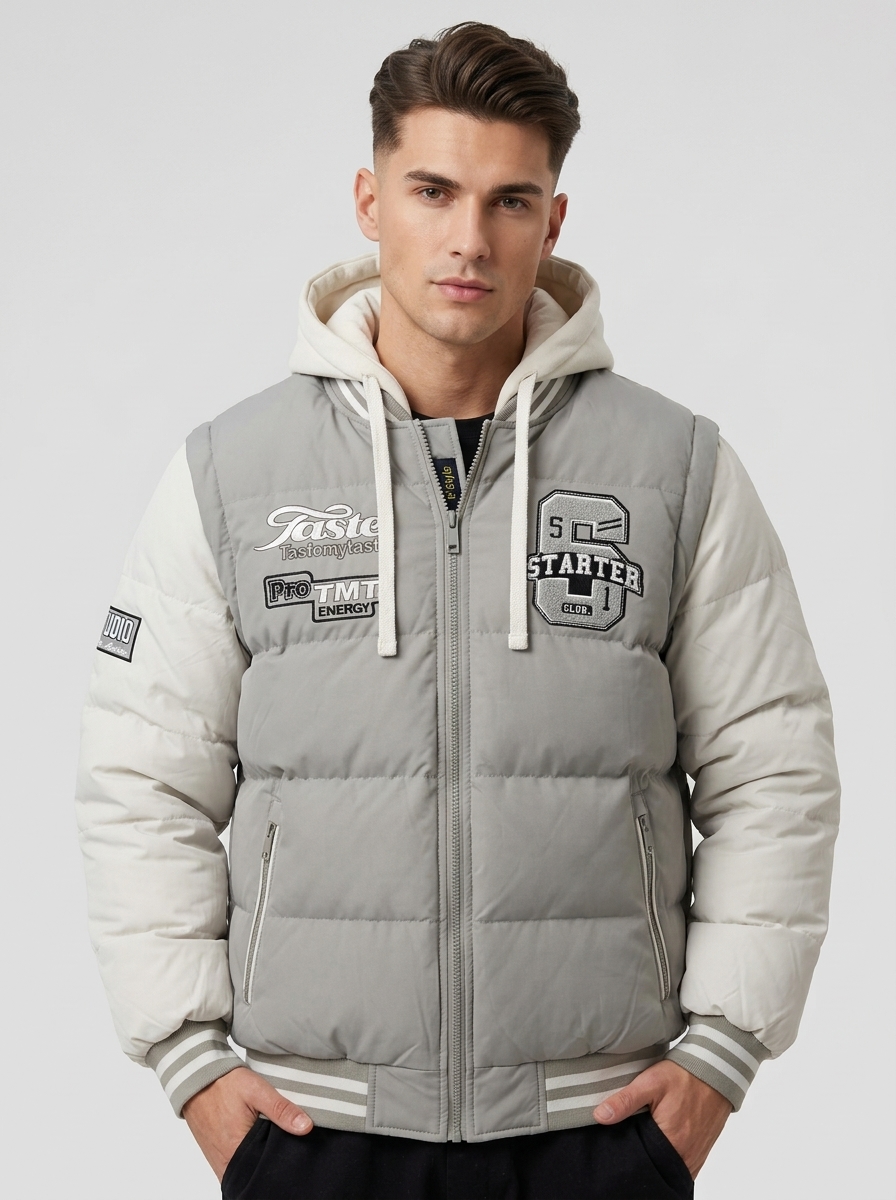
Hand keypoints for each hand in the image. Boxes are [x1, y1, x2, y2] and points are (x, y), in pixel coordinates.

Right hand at [183, 1066, 312, 1180]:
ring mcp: (218, 1161)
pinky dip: (246, 1157)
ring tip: (269, 1141)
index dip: (281, 1162)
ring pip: (246, 1170)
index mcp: (236, 1151)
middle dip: (270, 1161)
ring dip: (258, 1159)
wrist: (196, 1078)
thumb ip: (281, 1109)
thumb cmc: (224, 1084)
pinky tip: (256, 1142)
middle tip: (282, 1143)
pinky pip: (235, 1165)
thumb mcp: (257, 1090)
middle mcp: (225, 1162)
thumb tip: (306, 1127)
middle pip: (256, 1172)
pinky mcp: (215, 1156)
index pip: (266, 1169)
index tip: (292, 1151)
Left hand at [592, 1059, 730, 1178]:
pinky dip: (671, 1158)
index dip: (629, 1155)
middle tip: (633, 1141)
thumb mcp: (650, 1082)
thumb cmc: (683, 1076)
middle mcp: (686, 1155)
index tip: (620, 1145)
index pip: (643, 1162)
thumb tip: (600, 1116)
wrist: (715, 1071)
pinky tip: (661, 1144)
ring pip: (670, 1168)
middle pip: (657, 1167)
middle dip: (643, 1159)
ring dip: (658, 1159)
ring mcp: (696, 1155)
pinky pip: (683, 1165)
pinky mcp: (702, 1151)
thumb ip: (625, 1100)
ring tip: (645, 1142)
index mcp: (671, 1142)